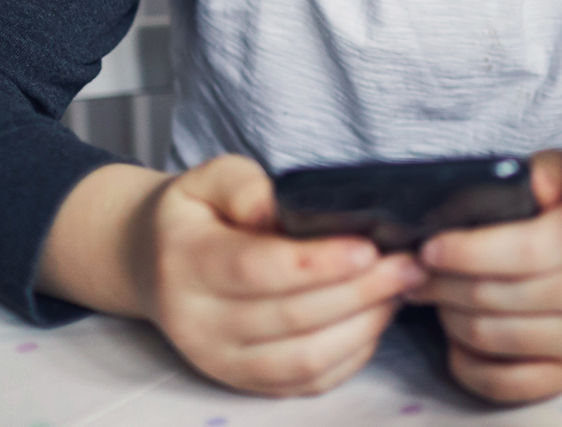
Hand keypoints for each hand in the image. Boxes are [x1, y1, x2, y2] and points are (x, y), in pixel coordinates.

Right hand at [138, 155, 424, 395]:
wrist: (153, 263)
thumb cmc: (196, 215)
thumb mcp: (209, 179)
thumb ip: (244, 186)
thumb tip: (278, 209)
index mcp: (188, 264)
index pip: (258, 271)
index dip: (318, 263)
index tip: (369, 248)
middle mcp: (199, 322)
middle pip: (290, 317)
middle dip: (360, 292)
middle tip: (408, 264)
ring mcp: (220, 361)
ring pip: (303, 359)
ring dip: (364, 325)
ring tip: (400, 287)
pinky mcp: (243, 382)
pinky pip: (306, 382)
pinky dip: (351, 355)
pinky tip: (376, 317)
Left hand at [409, 151, 561, 402]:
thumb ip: (548, 172)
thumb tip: (526, 182)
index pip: (523, 252)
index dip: (467, 252)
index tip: (430, 248)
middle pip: (495, 297)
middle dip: (442, 284)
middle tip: (417, 273)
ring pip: (490, 336)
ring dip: (448, 317)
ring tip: (436, 296)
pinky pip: (503, 382)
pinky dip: (467, 362)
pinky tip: (456, 338)